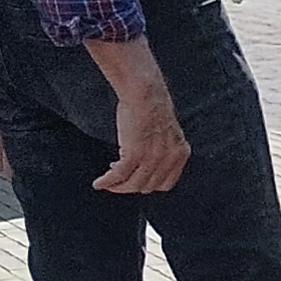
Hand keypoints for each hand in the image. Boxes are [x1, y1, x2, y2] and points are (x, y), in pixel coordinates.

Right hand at [96, 71, 189, 193]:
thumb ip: (162, 150)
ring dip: (117, 187)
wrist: (145, 93)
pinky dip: (107, 182)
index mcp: (180, 153)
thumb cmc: (151, 108)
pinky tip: (99, 183)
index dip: (148, 185)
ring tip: (107, 184)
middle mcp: (170, 158)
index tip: (136, 181)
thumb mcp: (167, 134)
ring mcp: (153, 157)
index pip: (165, 184)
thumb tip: (146, 166)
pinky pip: (119, 176)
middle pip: (148, 186)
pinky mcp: (135, 153)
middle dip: (131, 186)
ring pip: (133, 184)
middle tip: (118, 182)